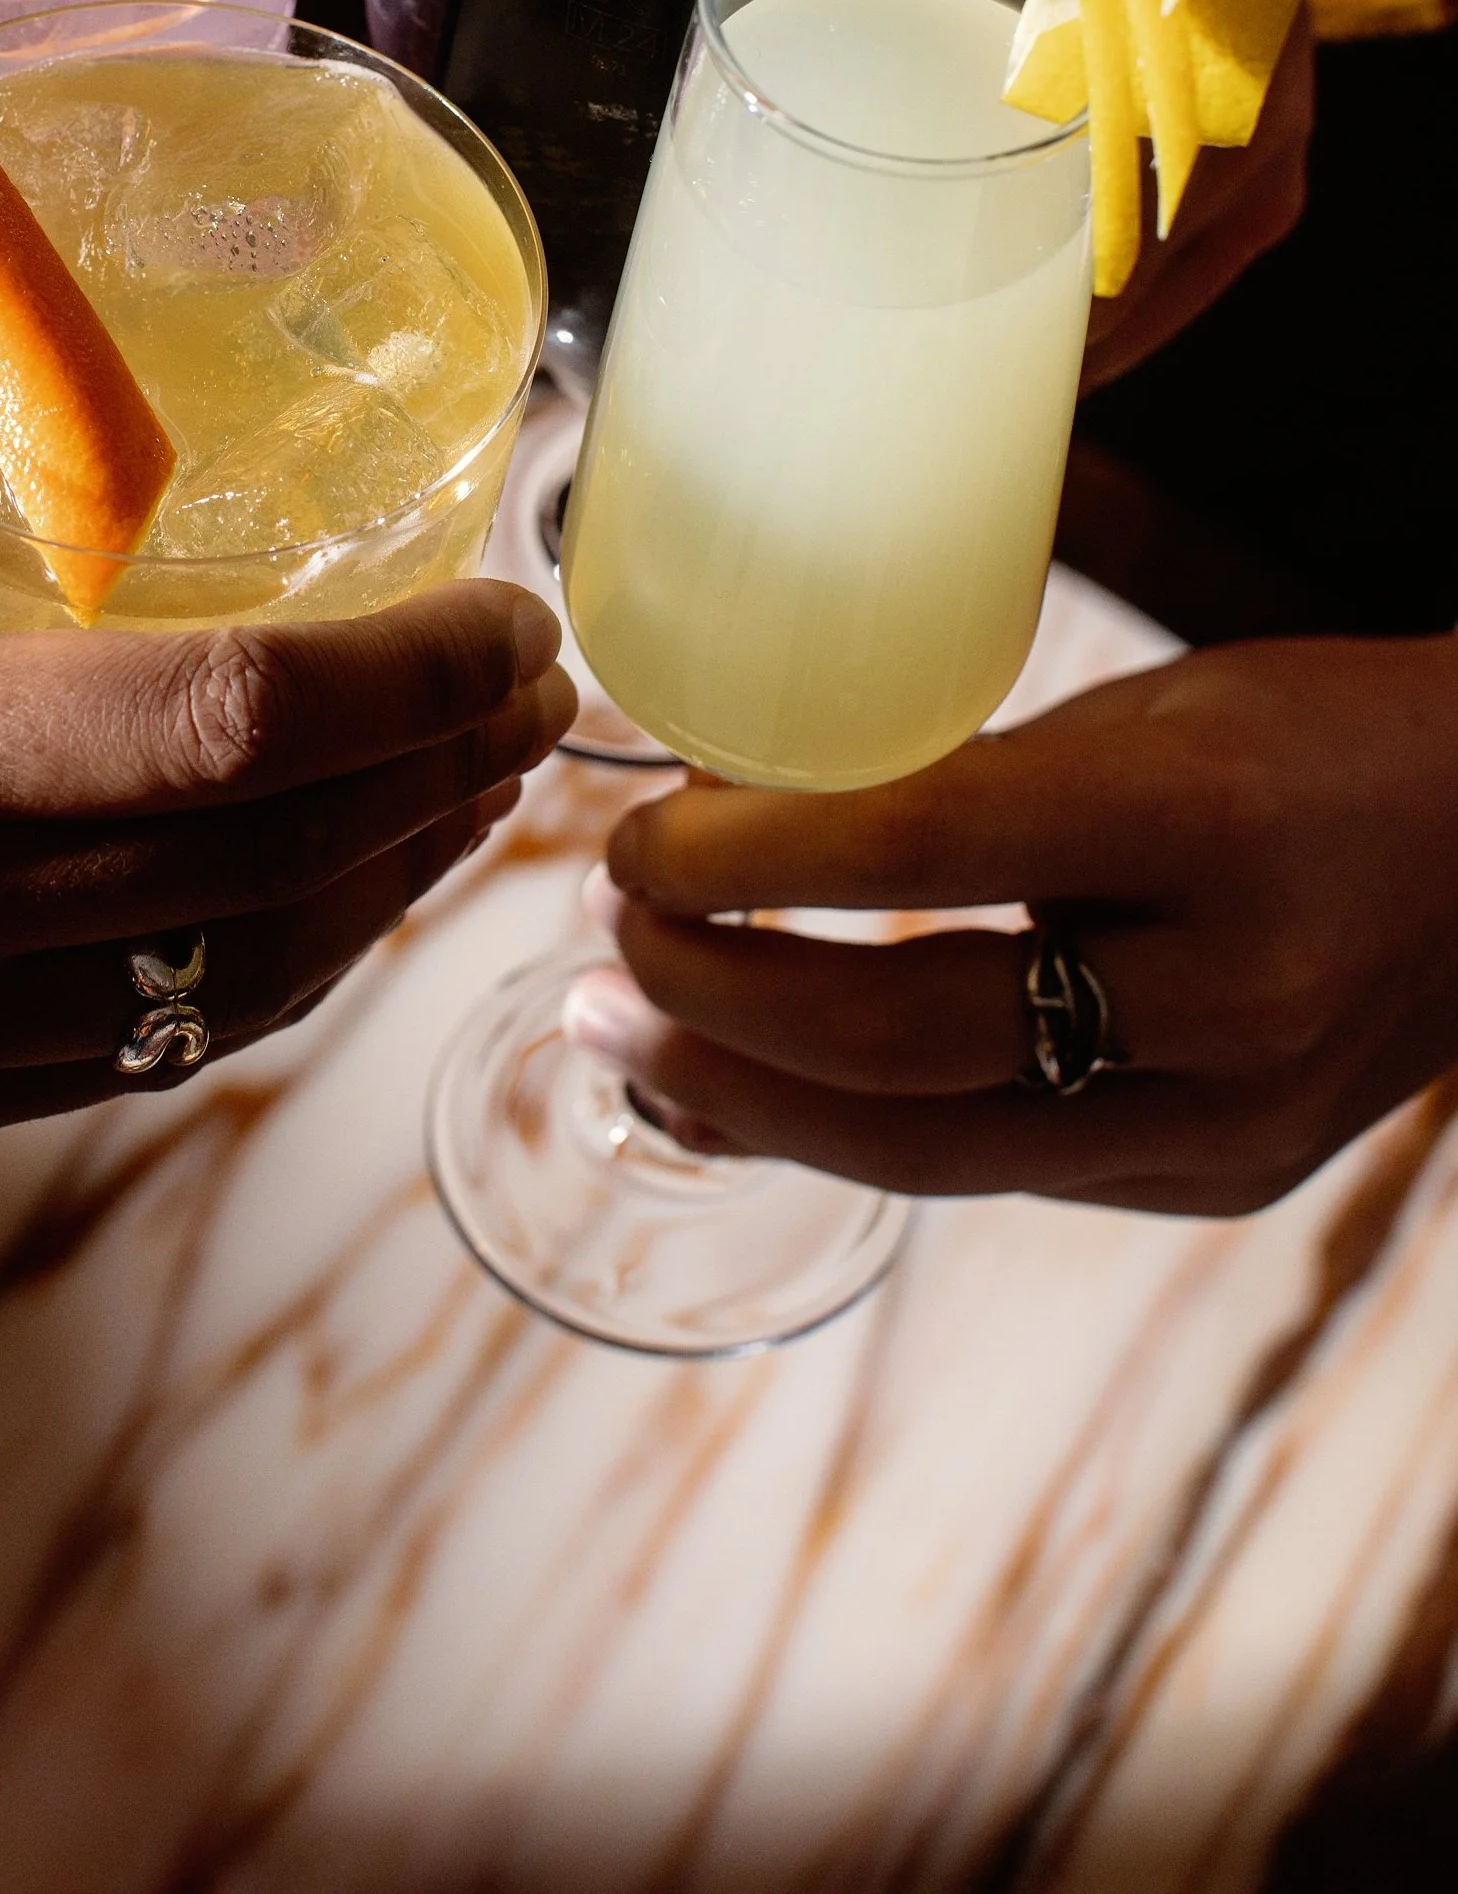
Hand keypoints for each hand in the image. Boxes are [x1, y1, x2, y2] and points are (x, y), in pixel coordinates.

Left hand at [571, 635, 1457, 1216]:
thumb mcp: (1140, 712)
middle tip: (591, 959)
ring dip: (745, 1100)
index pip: (927, 848)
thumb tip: (724, 821)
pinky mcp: (1215, 1181)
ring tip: (619, 1041)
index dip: (749, 859)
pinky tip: (736, 1101)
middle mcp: (1228, 994)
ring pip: (930, 1147)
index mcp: (1206, 825)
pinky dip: (843, 1136)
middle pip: (906, 1038)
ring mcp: (1230, 1119)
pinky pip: (990, 1170)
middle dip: (713, 1008)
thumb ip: (958, 777)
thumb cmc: (1302, 738)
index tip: (633, 844)